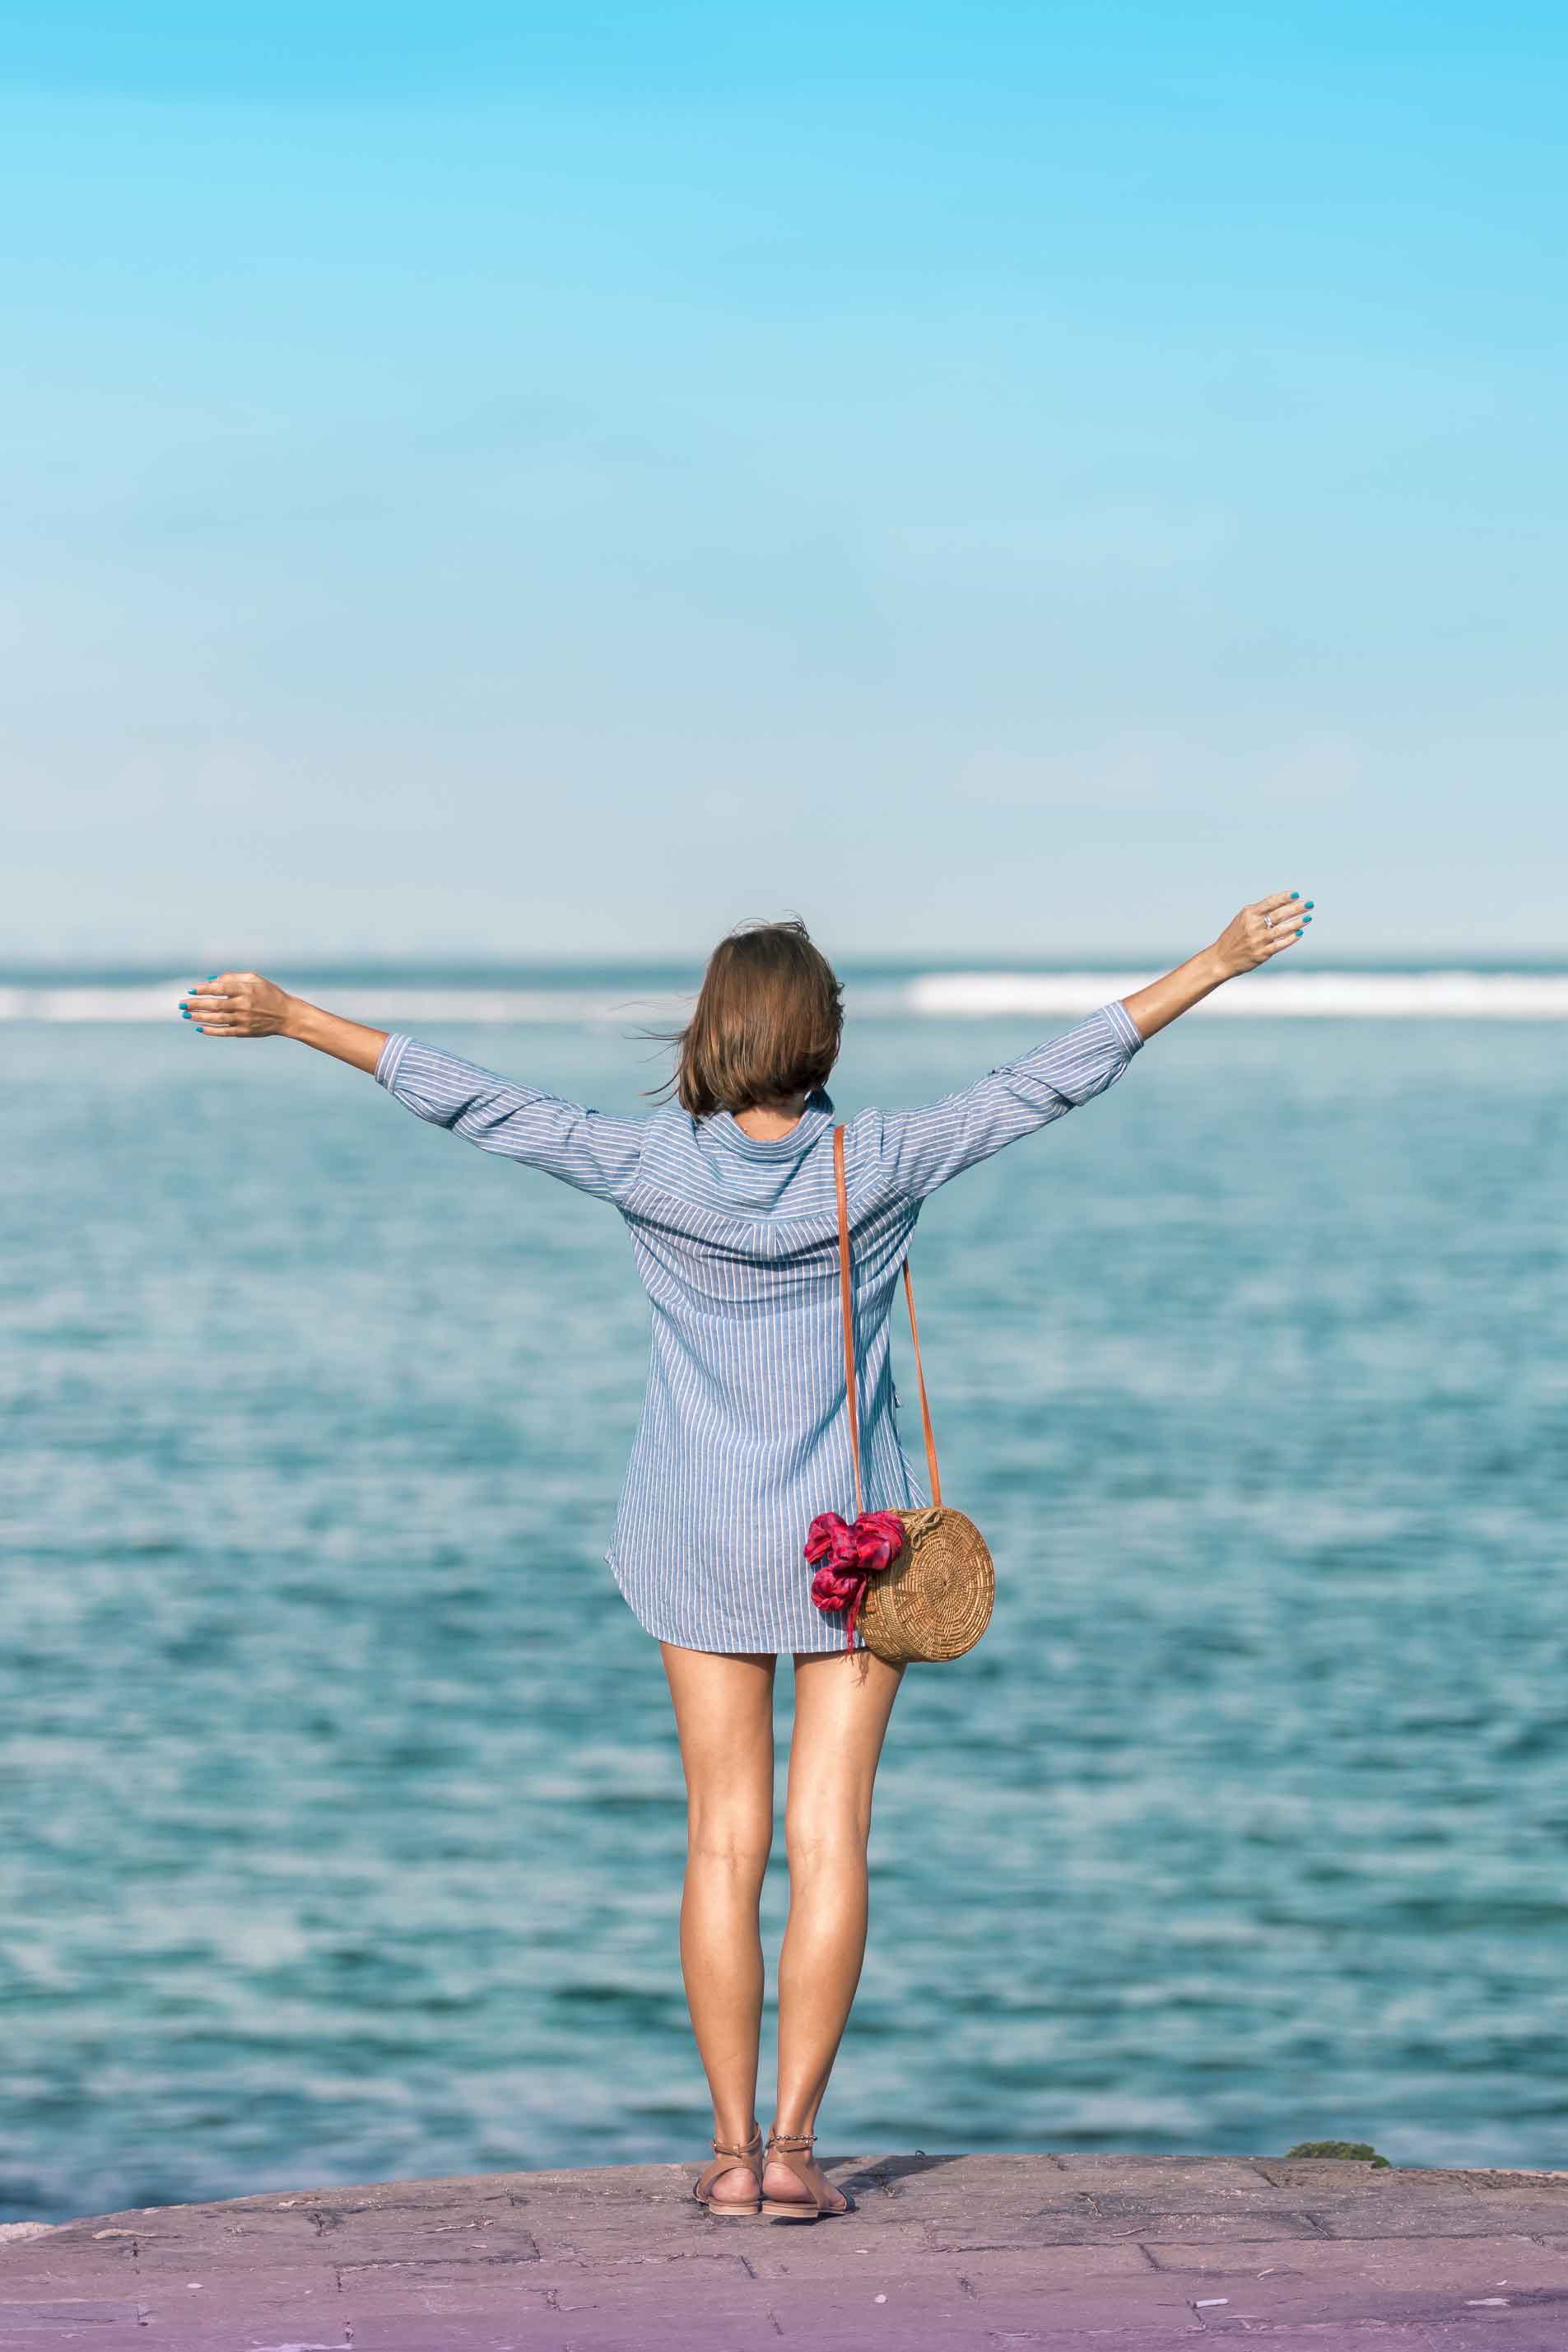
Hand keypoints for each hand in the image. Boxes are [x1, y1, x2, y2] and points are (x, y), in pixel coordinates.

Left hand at [178, 971, 296, 1036]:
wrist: (287, 1015)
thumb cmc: (269, 994)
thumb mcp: (255, 979)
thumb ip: (233, 977)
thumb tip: (211, 980)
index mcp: (246, 990)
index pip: (220, 988)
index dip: (203, 989)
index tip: (191, 989)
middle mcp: (244, 1005)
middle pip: (215, 1005)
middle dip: (196, 1005)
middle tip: (181, 1005)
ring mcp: (244, 1020)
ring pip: (217, 1019)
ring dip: (200, 1018)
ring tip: (186, 1015)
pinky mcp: (245, 1032)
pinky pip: (225, 1032)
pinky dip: (211, 1031)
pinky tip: (200, 1028)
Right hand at [1210, 891, 1312, 978]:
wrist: (1221, 959)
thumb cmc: (1234, 936)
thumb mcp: (1242, 919)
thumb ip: (1259, 912)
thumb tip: (1282, 904)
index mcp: (1249, 914)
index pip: (1271, 902)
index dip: (1285, 898)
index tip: (1296, 894)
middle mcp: (1254, 926)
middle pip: (1280, 914)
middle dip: (1297, 908)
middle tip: (1309, 904)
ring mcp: (1258, 940)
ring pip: (1283, 929)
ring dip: (1298, 922)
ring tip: (1308, 917)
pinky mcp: (1262, 953)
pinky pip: (1280, 944)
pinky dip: (1291, 938)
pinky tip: (1299, 933)